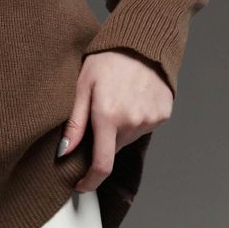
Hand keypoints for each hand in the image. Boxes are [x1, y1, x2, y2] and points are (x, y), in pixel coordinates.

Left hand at [60, 49, 172, 192]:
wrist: (141, 42)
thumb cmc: (107, 60)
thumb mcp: (82, 86)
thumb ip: (74, 122)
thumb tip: (65, 152)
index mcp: (108, 117)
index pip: (102, 164)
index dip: (90, 181)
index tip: (81, 184)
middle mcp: (132, 122)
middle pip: (113, 148)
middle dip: (102, 141)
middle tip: (97, 116)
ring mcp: (151, 119)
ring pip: (129, 138)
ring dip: (119, 129)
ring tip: (116, 100)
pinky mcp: (163, 114)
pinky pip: (144, 127)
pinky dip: (135, 120)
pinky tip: (131, 98)